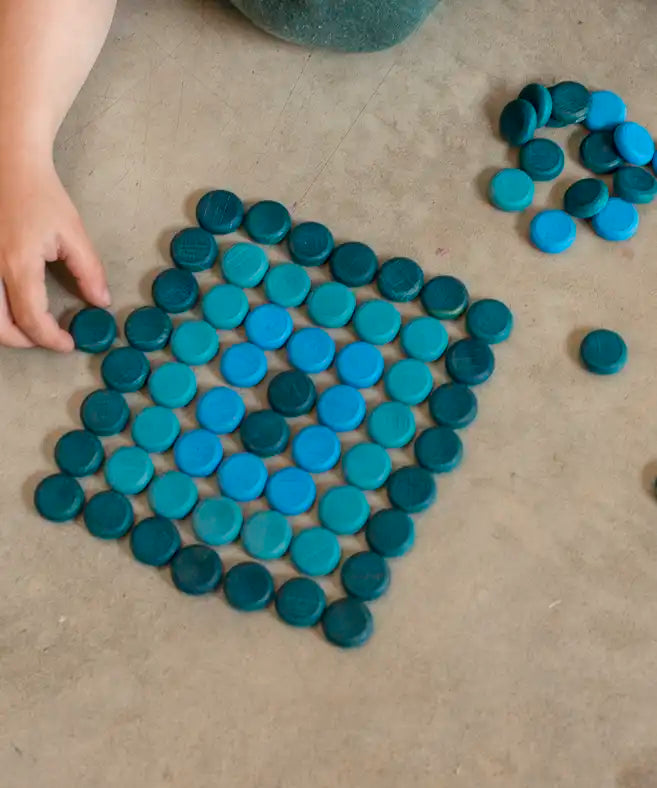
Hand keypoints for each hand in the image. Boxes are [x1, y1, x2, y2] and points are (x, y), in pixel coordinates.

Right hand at [0, 155, 109, 350]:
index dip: (51, 339)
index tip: (67, 343)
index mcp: (17, 265)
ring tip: (27, 327)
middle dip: (22, 341)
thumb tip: (101, 302)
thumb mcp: (73, 234)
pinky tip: (10, 306)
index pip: (32, 319)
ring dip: (4, 329)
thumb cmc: (41, 195)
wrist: (10, 164)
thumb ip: (89, 272)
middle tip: (45, 339)